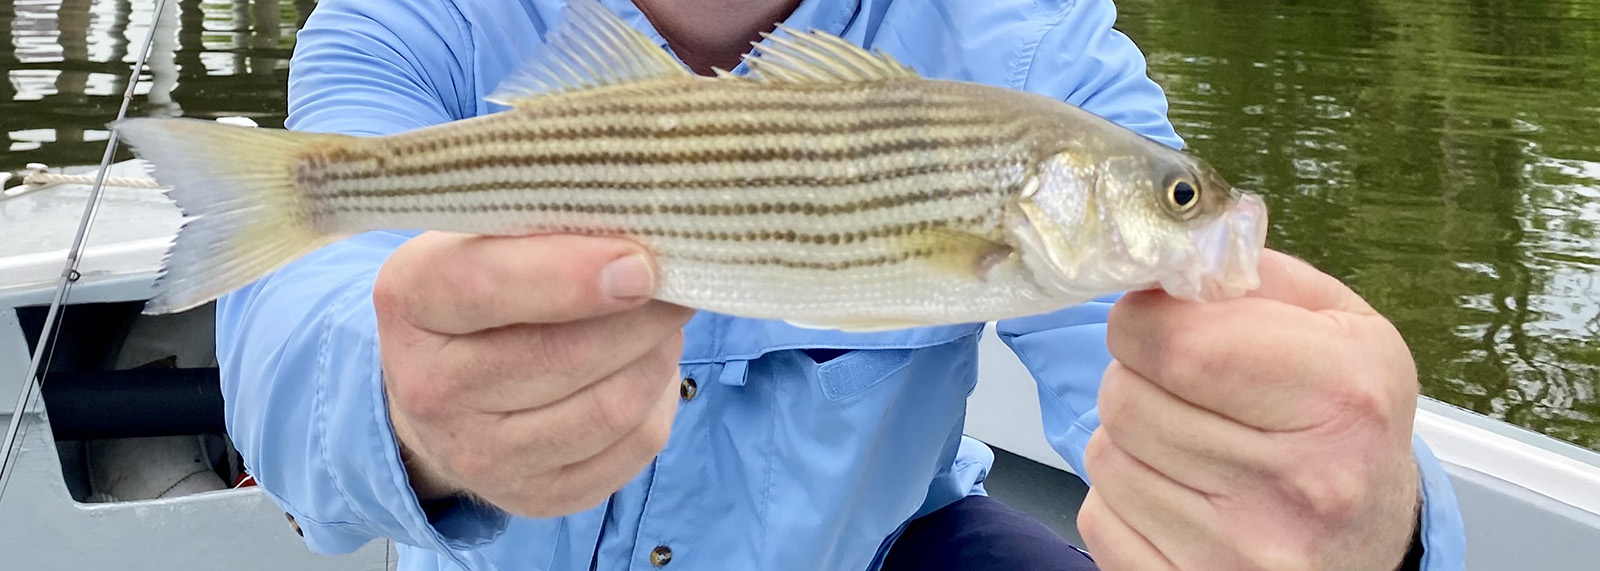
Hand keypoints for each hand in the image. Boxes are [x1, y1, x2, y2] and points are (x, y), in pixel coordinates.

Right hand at [373, 232, 692, 517]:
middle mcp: (430, 390)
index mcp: (410, 301)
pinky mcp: (536, 496)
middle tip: (677, 280)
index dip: (571, 275)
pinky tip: (648, 368)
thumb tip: (637, 220)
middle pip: (565, 355)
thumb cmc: (481, 290)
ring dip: (657, 355)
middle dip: (642, 316)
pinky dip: (658, 400)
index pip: (485, 286)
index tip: (640, 262)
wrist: (441, 388)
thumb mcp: (481, 236)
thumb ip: (541, 222)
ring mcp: (480, 457)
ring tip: (664, 320)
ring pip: (611, 407)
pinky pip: (632, 448)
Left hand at [1081, 249, 1421, 569]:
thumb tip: (1165, 253)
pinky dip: (1124, 499)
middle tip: (1186, 388)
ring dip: (1131, 439)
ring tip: (1193, 444)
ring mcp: (1243, 552)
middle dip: (1138, 377)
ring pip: (1103, 457)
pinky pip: (1098, 518)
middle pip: (1125, 397)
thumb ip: (1253, 275)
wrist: (1371, 543)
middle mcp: (1298, 484)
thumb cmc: (1348, 424)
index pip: (1173, 341)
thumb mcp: (1341, 327)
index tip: (1160, 321)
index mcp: (1340, 397)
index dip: (1145, 318)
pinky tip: (1182, 495)